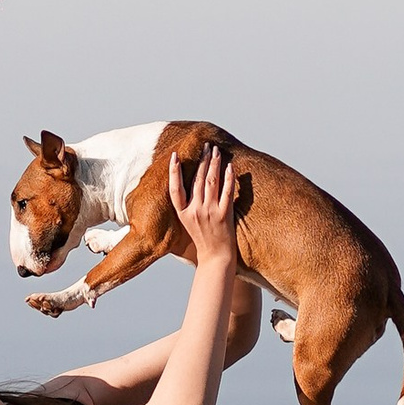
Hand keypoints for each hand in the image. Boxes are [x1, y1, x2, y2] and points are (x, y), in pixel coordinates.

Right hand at [169, 140, 241, 265]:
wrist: (216, 258)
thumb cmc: (201, 241)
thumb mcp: (186, 224)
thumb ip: (185, 207)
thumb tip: (183, 188)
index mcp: (183, 213)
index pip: (175, 188)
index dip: (173, 171)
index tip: (175, 155)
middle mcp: (195, 211)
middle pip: (196, 179)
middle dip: (201, 160)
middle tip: (205, 145)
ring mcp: (209, 212)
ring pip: (210, 181)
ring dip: (213, 163)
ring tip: (215, 150)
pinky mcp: (224, 215)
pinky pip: (227, 192)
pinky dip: (229, 178)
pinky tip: (230, 166)